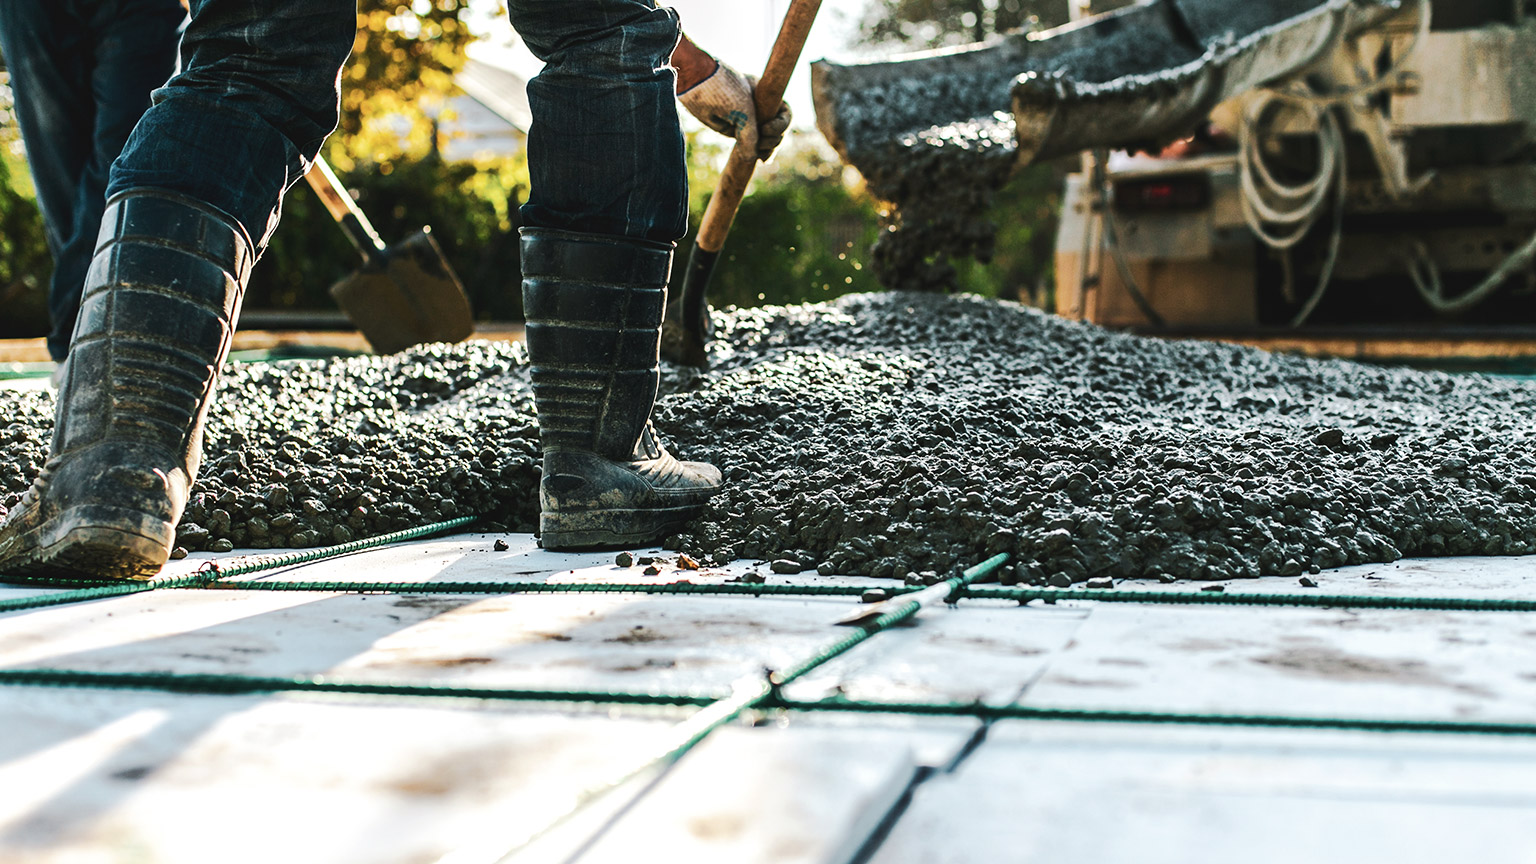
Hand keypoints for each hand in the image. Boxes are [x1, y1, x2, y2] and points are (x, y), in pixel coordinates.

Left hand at [679, 60, 793, 161]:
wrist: (694, 78)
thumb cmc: (721, 90)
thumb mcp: (742, 112)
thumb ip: (750, 137)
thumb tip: (754, 158)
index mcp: (765, 95)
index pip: (785, 113)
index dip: (782, 125)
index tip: (766, 129)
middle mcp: (758, 105)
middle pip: (778, 129)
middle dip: (774, 140)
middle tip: (761, 142)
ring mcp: (745, 116)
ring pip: (765, 138)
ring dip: (767, 148)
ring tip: (759, 154)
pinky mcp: (731, 126)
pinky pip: (750, 142)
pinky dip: (756, 152)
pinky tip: (759, 159)